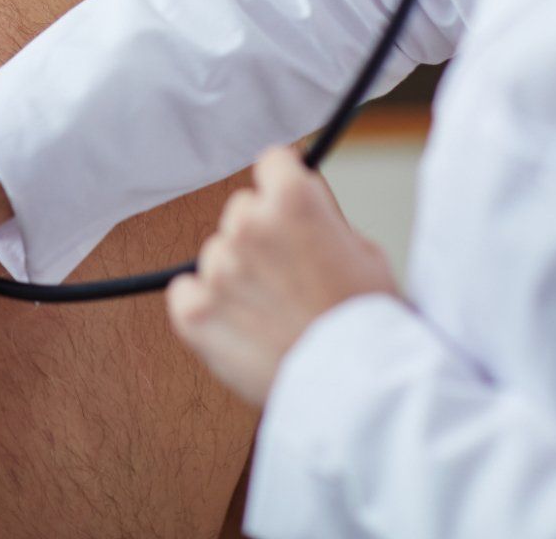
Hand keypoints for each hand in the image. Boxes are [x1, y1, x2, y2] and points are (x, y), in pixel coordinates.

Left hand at [167, 146, 397, 404]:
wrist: (357, 394)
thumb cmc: (368, 326)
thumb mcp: (365, 251)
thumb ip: (321, 217)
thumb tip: (298, 196)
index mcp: (294, 202)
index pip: (272, 161)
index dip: (284, 185)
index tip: (286, 203)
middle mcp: (248, 226)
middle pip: (243, 211)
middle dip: (262, 236)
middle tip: (290, 277)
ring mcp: (217, 268)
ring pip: (218, 254)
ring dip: (238, 275)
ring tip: (275, 314)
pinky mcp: (193, 311)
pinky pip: (186, 291)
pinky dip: (206, 307)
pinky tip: (240, 328)